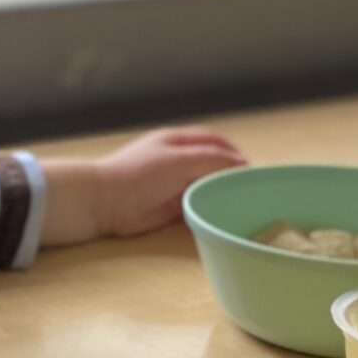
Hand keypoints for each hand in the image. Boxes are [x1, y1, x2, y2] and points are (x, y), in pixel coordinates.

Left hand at [41, 128, 246, 242]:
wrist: (105, 202)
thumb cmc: (139, 174)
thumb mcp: (180, 160)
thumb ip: (211, 159)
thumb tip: (241, 163)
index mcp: (177, 141)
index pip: (213, 141)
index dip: (233, 151)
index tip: (251, 167)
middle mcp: (176, 161)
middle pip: (211, 164)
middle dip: (229, 174)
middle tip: (251, 189)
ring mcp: (172, 184)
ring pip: (204, 186)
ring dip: (220, 194)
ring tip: (241, 204)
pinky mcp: (169, 207)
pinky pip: (195, 206)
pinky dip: (208, 209)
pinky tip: (221, 216)